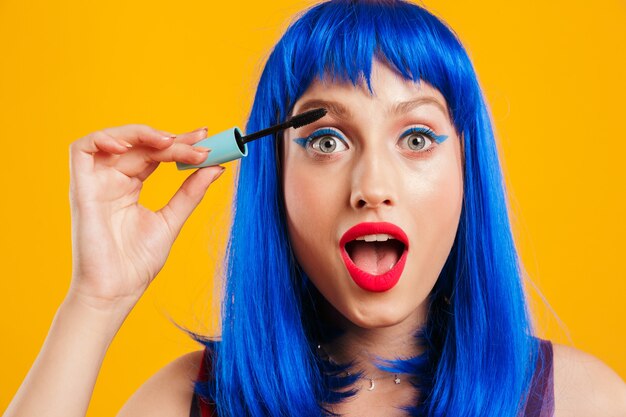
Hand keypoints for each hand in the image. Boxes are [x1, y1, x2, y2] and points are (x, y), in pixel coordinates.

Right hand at [67, 124, 223, 310]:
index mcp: (130, 187)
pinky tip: (129, 145)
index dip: (180, 144)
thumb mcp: (171, 221)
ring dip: (142, 134)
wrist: (116, 291)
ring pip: (113, 139)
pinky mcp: (81, 189)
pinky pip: (81, 150)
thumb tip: (216, 168)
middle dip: (172, 140)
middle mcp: (112, 181)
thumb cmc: (137, 263)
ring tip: (170, 141)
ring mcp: (95, 183)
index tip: (207, 141)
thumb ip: (190, 193)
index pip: (155, 154)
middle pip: (140, 145)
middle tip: (200, 142)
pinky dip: (103, 139)